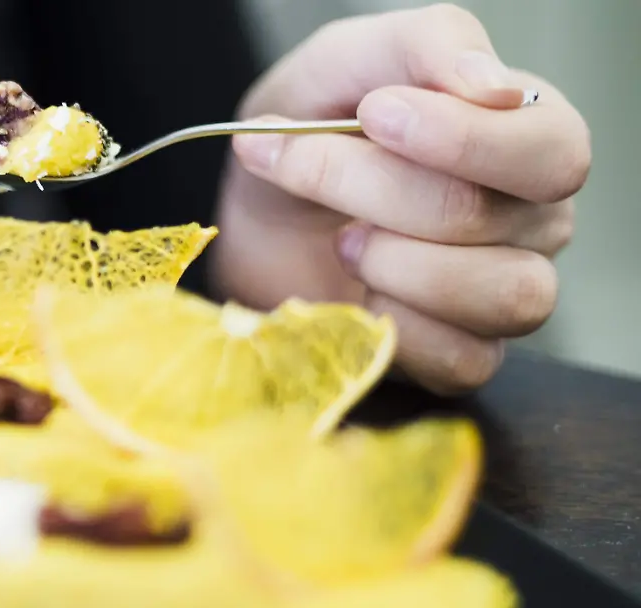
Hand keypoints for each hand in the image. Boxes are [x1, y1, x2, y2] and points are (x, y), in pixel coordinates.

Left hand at [211, 3, 590, 394]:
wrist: (259, 204)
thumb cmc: (314, 124)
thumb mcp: (348, 60)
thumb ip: (424, 46)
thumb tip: (494, 87)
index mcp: (530, 134)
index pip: (551, 150)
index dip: (460, 139)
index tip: (374, 115)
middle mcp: (536, 216)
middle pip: (492, 219)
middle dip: (378, 191)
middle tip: (309, 166)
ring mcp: (508, 291)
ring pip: (501, 295)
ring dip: (392, 263)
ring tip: (341, 239)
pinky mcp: (466, 355)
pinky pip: (465, 360)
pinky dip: (395, 327)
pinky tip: (357, 294)